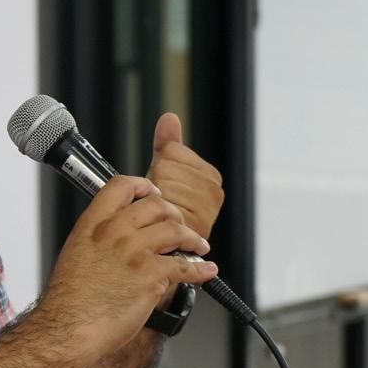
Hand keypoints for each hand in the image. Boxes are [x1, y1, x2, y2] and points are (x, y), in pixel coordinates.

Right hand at [39, 176, 218, 364]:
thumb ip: (98, 239)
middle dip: (173, 214)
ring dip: (192, 239)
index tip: (153, 193)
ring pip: (175, 230)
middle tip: (178, 224)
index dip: (143, 186)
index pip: (121, 186)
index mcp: (91, 224)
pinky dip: (201, 269)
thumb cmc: (69, 301)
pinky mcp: (151, 275)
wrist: (68, 329)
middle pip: (155, 205)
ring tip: (198, 246)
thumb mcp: (75, 254)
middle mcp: (113, 232)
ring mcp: (134, 251)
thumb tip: (121, 237)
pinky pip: (186, 265)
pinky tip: (206, 270)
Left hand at [146, 113, 224, 239]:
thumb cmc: (163, 212)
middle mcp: (213, 191)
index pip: (172, 152)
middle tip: (163, 202)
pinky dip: (156, 213)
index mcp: (209, 175)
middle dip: (157, 183)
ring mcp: (205, 209)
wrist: (159, 248)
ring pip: (162, 184)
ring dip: (155, 199)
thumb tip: (169, 118)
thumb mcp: (165, 173)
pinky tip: (163, 223)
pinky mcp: (194, 226)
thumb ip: (169, 144)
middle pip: (166, 166)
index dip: (160, 168)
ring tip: (162, 213)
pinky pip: (162, 204)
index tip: (167, 185)